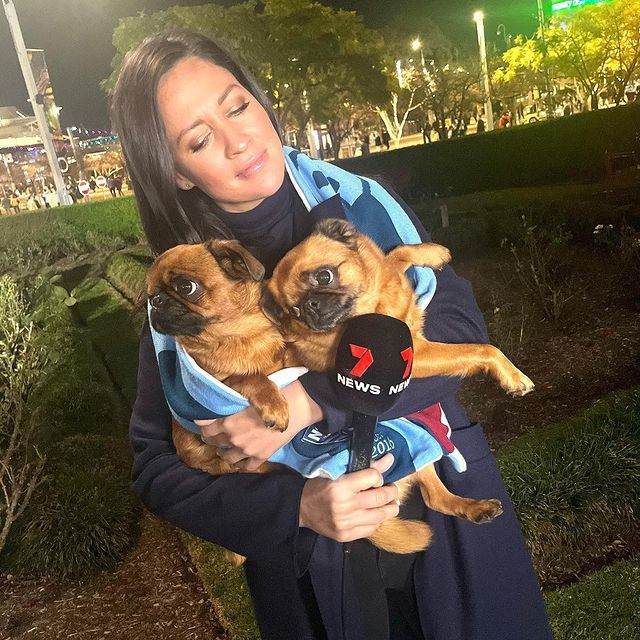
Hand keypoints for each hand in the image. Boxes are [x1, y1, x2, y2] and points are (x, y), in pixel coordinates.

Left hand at [195, 380, 322, 470]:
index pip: (205, 429)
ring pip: (228, 458)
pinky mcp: (260, 457)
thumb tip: (217, 400)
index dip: (204, 426)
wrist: (293, 410)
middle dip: (213, 439)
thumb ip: (229, 402)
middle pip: (215, 443)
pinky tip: (244, 460)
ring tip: (227, 449)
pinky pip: (247, 466)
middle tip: (215, 436)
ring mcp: (246, 450)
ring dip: (226, 453)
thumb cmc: (270, 398)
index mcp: (228, 423)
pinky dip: (244, 464)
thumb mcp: (245, 395)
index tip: (204, 425)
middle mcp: (234, 438)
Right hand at [299, 454, 399, 542]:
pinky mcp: (346, 535)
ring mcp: (346, 523)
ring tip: (390, 502)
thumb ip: (365, 467)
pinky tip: (375, 514)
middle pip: (380, 497)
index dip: (379, 476)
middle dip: (391, 492)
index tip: (378, 478)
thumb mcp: (338, 472)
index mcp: (341, 486)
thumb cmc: (320, 486)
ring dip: (390, 508)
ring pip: (381, 516)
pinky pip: (371, 529)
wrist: (301, 508)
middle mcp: (345, 505)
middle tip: (391, 489)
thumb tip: (390, 458)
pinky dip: (378, 521)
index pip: (373, 477)